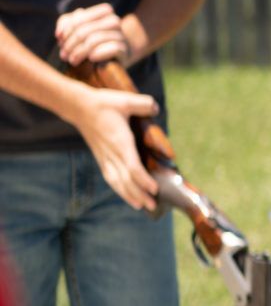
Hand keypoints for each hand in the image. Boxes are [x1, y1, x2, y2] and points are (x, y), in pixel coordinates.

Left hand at [55, 3, 135, 66]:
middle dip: (69, 45)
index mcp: (104, 11)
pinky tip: (91, 59)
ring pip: (93, 41)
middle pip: (84, 31)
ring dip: (78, 53)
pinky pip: (108, 50)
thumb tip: (60, 33)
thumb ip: (66, 24)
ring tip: (72, 61)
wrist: (115, 54)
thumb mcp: (78, 28)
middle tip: (63, 55)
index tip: (59, 41)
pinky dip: (97, 54)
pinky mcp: (123, 49)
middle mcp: (114, 20)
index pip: (78, 19)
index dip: (66, 31)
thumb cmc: (92, 40)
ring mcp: (120, 35)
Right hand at [59, 84, 160, 211]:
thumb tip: (155, 108)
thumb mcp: (125, 100)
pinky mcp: (100, 158)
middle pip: (125, 180)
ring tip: (141, 206)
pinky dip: (119, 188)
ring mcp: (104, 157)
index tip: (153, 188)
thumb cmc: (104, 103)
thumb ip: (143, 104)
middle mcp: (111, 153)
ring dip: (129, 195)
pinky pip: (110, 177)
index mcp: (120, 142)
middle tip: (153, 205)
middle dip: (139, 193)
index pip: (132, 166)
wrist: (80, 108)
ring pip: (116, 182)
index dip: (142, 179)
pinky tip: (126, 194)